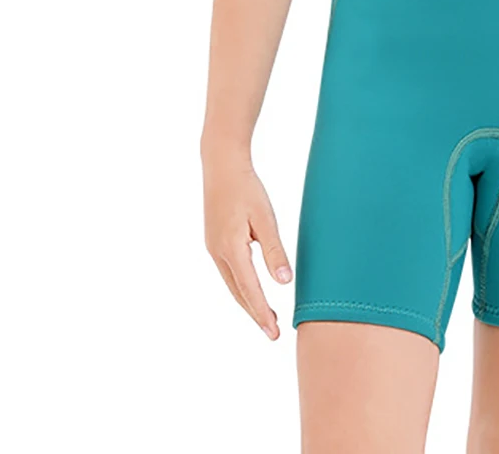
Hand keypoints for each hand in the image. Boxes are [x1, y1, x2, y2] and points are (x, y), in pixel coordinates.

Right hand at [203, 153, 291, 338]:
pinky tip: (252, 289)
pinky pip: (230, 272)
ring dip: (248, 301)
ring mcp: (214, 248)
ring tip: (267, 316)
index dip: (262, 312)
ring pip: (233, 284)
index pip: (250, 289)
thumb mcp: (265, 218)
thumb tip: (284, 281)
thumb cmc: (247, 189)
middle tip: (272, 333)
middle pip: (238, 292)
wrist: (221, 166)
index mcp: (231, 248)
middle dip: (255, 313)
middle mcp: (218, 252)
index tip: (273, 332)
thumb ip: (274, 250)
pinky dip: (242, 286)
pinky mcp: (215, 242)